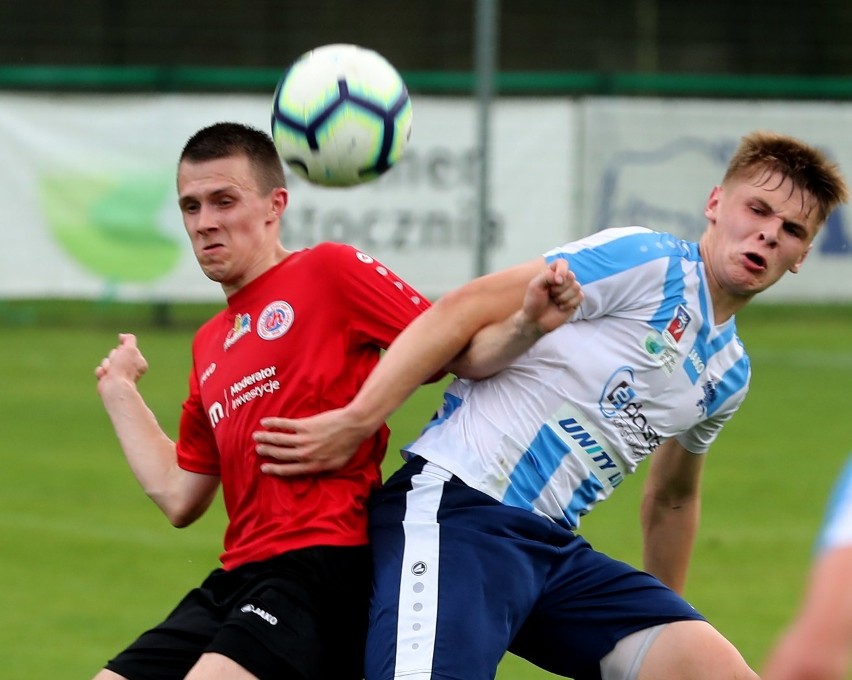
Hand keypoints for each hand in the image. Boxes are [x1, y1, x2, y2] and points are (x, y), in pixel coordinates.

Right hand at [95, 333, 148, 393]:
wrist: (115, 386)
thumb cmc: (124, 367)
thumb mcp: (130, 348)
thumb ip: (129, 339)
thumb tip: (122, 336)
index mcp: (139, 362)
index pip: (126, 348)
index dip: (123, 349)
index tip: (125, 354)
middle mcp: (129, 369)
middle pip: (115, 353)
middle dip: (113, 356)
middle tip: (117, 363)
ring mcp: (118, 375)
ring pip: (106, 361)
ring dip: (106, 364)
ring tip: (111, 372)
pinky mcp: (108, 380)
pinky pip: (100, 369)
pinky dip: (101, 372)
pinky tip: (105, 376)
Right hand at [254, 407, 372, 476]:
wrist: (354, 426)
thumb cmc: (349, 445)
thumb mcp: (338, 464)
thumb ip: (324, 469)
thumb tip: (315, 473)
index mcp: (313, 465)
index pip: (289, 470)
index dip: (275, 470)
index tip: (264, 468)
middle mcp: (306, 454)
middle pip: (281, 454)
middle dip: (267, 452)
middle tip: (258, 450)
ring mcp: (304, 439)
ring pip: (279, 440)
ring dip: (266, 438)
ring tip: (256, 437)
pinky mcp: (305, 425)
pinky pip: (284, 425)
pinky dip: (273, 423)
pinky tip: (264, 423)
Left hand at [521, 258, 582, 334]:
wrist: (536, 320)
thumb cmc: (533, 302)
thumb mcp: (535, 285)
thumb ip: (547, 276)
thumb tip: (561, 277)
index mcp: (552, 272)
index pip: (562, 263)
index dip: (562, 270)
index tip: (556, 281)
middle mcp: (563, 279)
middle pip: (571, 276)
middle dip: (559, 288)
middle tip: (550, 294)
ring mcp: (570, 290)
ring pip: (576, 286)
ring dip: (563, 297)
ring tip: (554, 301)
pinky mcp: (575, 300)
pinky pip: (580, 296)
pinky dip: (568, 303)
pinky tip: (560, 307)